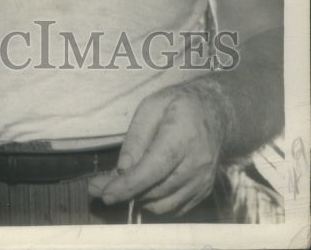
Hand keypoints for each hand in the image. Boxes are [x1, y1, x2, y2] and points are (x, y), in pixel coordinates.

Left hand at [87, 82, 227, 215]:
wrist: (214, 112)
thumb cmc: (178, 105)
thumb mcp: (151, 106)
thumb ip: (135, 137)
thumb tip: (122, 168)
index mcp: (182, 136)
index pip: (154, 168)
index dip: (129, 184)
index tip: (106, 194)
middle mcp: (197, 164)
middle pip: (156, 190)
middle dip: (124, 192)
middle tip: (98, 187)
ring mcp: (203, 181)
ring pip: (163, 204)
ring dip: (138, 198)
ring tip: (119, 184)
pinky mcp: (203, 191)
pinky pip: (174, 207)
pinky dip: (154, 202)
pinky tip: (142, 186)